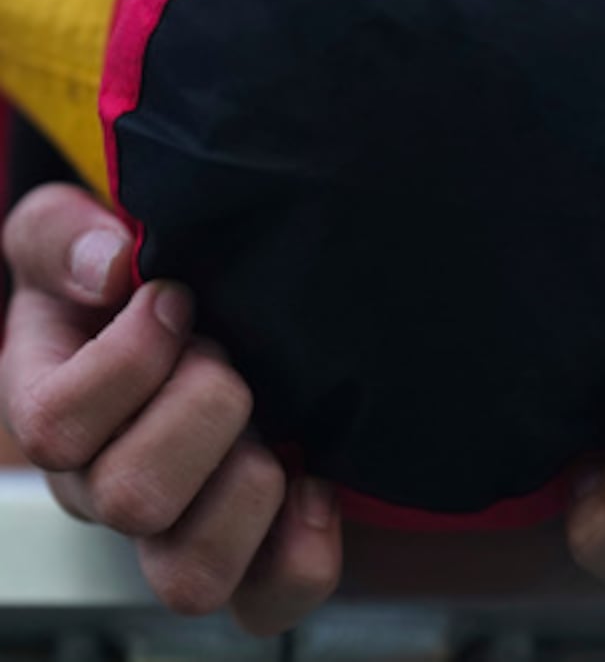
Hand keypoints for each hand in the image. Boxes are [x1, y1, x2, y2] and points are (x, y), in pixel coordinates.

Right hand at [0, 184, 340, 635]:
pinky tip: (316, 483)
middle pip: (132, 499)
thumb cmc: (131, 290)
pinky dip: (303, 550)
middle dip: (205, 406)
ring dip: (249, 485)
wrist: (202, 326)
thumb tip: (108, 266)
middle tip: (227, 356)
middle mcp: (108, 488)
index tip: (176, 300)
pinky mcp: (249, 555)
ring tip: (271, 425)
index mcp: (58, 413)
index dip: (130, 360)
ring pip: (193, 575)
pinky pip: (270, 600)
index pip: (58, 426)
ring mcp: (177, 530)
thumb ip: (66, 236)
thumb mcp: (77, 237)